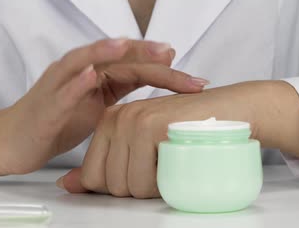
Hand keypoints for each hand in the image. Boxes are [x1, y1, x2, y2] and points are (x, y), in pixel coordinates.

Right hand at [0, 38, 208, 174]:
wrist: (12, 141)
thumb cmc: (56, 121)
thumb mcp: (99, 104)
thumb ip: (124, 87)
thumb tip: (161, 75)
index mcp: (97, 74)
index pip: (136, 67)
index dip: (166, 71)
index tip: (195, 80)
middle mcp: (79, 72)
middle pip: (116, 58)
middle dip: (145, 55)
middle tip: (174, 54)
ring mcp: (60, 85)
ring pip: (84, 61)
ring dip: (105, 51)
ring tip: (126, 45)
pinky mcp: (46, 104)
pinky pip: (62, 91)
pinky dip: (76, 82)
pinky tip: (90, 76)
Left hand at [57, 81, 293, 196]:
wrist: (230, 111)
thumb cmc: (188, 130)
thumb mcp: (140, 146)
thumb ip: (103, 164)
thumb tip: (68, 186)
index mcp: (108, 121)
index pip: (92, 177)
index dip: (120, 186)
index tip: (147, 168)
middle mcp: (116, 118)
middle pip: (110, 185)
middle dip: (138, 187)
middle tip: (164, 165)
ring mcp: (133, 120)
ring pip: (128, 186)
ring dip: (154, 187)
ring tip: (172, 161)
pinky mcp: (152, 127)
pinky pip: (147, 181)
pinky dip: (165, 184)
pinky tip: (179, 160)